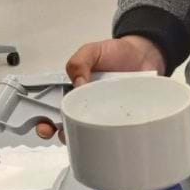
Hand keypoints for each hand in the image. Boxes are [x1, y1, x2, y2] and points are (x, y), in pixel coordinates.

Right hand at [36, 36, 165, 140]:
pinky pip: (114, 132)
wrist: (144, 55)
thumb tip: (77, 85)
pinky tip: (111, 136)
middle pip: (68, 126)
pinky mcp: (122, 119)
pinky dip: (111, 136)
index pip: (53, 108)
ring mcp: (104, 115)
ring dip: (85, 138)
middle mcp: (86, 106)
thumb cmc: (115, 52)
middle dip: (61, 134)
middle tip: (63, 134)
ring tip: (85, 138)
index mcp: (73, 91)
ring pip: (90, 134)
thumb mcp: (92, 51)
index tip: (44, 125)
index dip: (44, 120)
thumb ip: (80, 63)